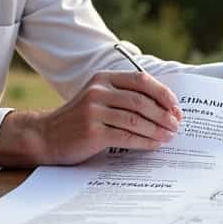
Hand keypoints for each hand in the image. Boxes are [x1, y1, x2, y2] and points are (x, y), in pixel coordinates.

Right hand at [0, 71, 182, 166]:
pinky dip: (144, 141)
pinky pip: (126, 136)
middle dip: (163, 114)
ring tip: (169, 136)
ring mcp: (93, 111)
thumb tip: (163, 106)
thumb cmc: (80, 119)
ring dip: (157, 129)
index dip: (162, 93)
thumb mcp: (98, 98)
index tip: (176, 107)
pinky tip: (154, 144)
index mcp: (103, 79)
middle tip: (176, 125)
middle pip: (140, 100)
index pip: (141, 80)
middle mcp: (98, 91)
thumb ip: (124, 96)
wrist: (46, 136)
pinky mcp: (92, 132)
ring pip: (135, 119)